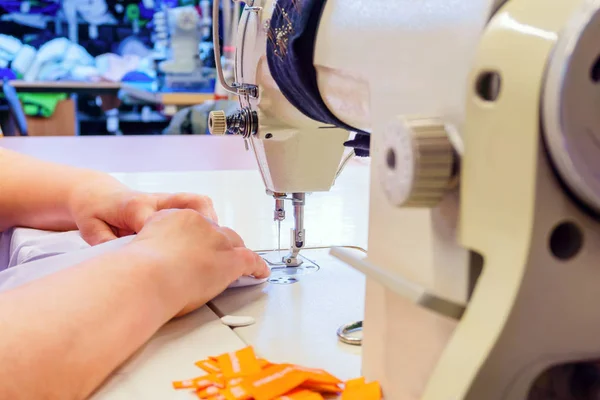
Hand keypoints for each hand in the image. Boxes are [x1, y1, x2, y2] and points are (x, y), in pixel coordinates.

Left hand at [69, 176, 217, 245]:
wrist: (98, 193)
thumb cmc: (95, 212)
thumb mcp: (90, 228)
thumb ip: (104, 241)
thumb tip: (122, 258)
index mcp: (133, 206)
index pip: (156, 221)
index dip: (167, 240)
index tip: (176, 262)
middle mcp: (155, 199)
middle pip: (191, 204)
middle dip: (204, 226)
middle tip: (210, 249)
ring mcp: (167, 199)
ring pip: (199, 202)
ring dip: (211, 222)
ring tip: (215, 244)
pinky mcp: (174, 202)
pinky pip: (199, 206)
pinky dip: (208, 221)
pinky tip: (209, 240)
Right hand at [130, 209, 269, 315]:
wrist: (146, 276)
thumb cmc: (136, 271)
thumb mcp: (135, 249)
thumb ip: (149, 250)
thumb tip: (149, 263)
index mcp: (172, 217)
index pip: (192, 225)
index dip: (196, 240)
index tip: (193, 249)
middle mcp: (198, 223)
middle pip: (216, 232)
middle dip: (218, 245)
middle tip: (214, 260)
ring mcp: (217, 239)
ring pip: (233, 245)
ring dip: (235, 255)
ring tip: (238, 266)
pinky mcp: (231, 259)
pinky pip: (250, 261)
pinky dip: (257, 267)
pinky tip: (259, 273)